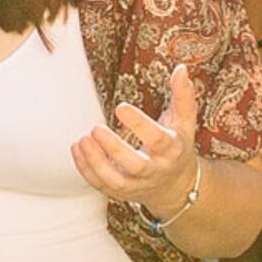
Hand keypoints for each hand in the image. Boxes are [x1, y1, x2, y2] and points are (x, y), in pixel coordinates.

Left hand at [70, 66, 202, 213]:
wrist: (175, 185)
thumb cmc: (176, 145)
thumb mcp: (184, 121)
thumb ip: (183, 96)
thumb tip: (181, 69)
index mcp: (171, 150)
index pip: (158, 139)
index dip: (140, 124)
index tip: (121, 107)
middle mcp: (155, 170)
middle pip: (136, 165)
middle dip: (114, 149)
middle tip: (95, 128)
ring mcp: (137, 184)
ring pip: (115, 181)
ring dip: (95, 163)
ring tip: (82, 140)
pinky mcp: (121, 192)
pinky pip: (101, 186)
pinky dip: (86, 170)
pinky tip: (77, 149)